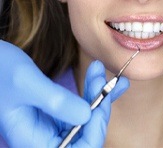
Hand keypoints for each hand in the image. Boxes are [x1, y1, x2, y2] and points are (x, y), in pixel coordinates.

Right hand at [0, 40, 128, 146]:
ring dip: (99, 93)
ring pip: (86, 116)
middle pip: (86, 131)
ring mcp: (52, 123)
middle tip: (99, 76)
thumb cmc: (0, 70)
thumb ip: (55, 102)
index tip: (101, 101)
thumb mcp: (27, 83)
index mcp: (34, 141)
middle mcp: (45, 137)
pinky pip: (80, 104)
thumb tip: (87, 115)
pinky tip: (102, 79)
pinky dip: (93, 91)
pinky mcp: (57, 109)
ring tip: (101, 72)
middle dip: (99, 104)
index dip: (95, 129)